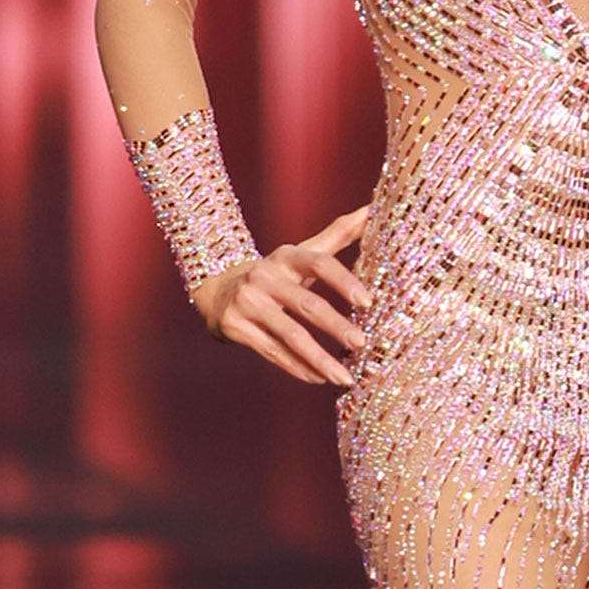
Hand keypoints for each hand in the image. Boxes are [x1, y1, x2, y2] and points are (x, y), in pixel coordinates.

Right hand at [190, 205, 374, 387]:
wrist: (215, 289)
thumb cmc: (274, 273)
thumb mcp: (300, 252)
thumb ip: (338, 234)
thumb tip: (374, 209)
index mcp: (286, 257)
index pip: (318, 263)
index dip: (344, 281)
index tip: (368, 302)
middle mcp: (264, 277)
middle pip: (307, 304)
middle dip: (337, 326)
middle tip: (362, 344)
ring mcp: (247, 303)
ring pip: (290, 335)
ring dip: (320, 359)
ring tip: (345, 378)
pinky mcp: (235, 328)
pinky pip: (272, 352)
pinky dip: (298, 368)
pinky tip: (319, 379)